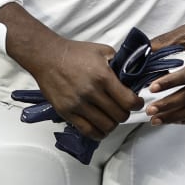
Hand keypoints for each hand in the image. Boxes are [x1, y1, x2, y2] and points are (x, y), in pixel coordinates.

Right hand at [8, 34, 141, 141]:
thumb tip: (132, 77)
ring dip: (112, 124)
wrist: (47, 57)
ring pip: (106, 126)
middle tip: (122, 109)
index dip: (137, 104)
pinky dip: (98, 133)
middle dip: (125, 113)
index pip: (128, 101)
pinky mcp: (67, 112)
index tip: (136, 103)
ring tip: (111, 117)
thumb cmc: (74, 53)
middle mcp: (91, 92)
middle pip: (119, 116)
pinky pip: (88, 131)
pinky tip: (100, 127)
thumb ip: (118, 64)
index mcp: (102, 76)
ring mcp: (78, 104)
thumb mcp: (102, 51)